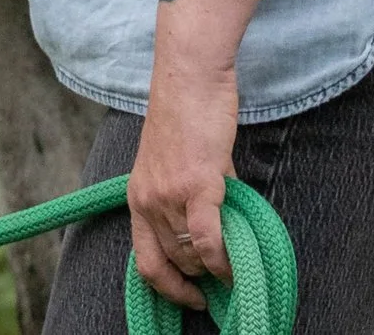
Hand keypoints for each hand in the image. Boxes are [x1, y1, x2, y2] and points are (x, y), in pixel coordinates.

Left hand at [128, 29, 237, 312]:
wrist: (190, 75)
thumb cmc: (188, 111)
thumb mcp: (176, 163)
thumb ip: (190, 197)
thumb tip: (217, 231)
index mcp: (138, 197)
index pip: (144, 262)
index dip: (168, 287)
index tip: (191, 297)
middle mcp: (148, 202)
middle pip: (173, 261)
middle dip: (199, 275)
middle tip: (223, 276)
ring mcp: (169, 195)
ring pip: (192, 254)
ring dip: (214, 266)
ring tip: (234, 263)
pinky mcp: (196, 186)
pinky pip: (208, 240)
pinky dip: (222, 258)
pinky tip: (235, 261)